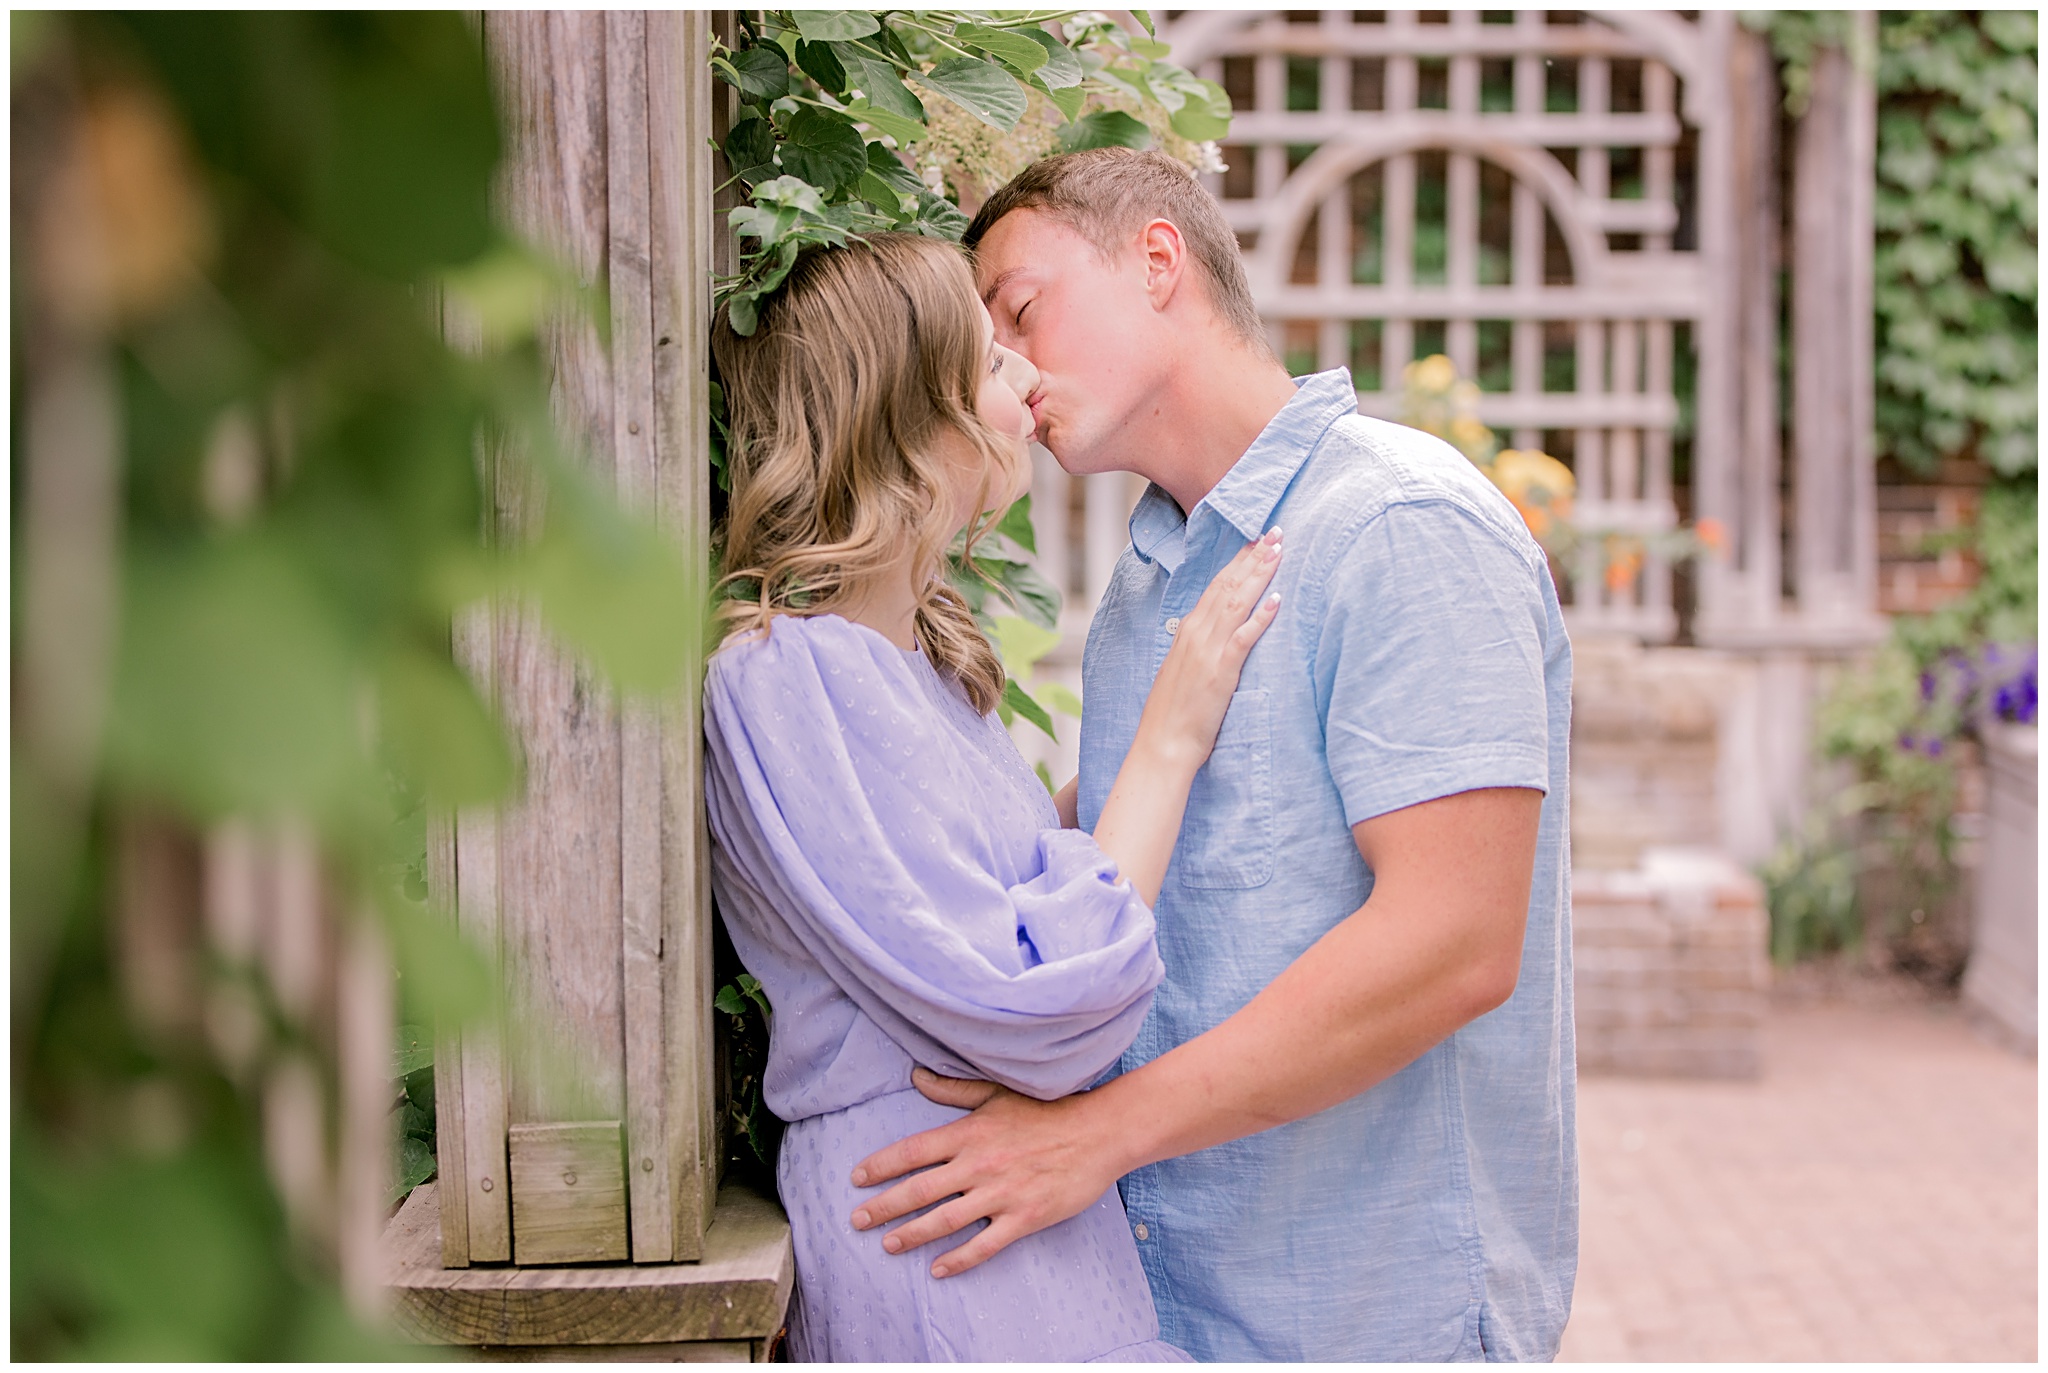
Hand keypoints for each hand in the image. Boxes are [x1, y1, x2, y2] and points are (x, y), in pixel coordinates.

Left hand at [848, 1066, 1122, 1277]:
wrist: (1098, 1133)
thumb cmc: (1047, 1110)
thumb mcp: (997, 1093)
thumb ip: (953, 1090)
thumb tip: (915, 1077)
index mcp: (970, 1133)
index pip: (913, 1151)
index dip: (880, 1166)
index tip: (857, 1179)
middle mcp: (980, 1165)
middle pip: (919, 1190)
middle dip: (883, 1206)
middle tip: (857, 1219)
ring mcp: (1002, 1194)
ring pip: (945, 1221)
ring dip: (912, 1235)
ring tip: (888, 1245)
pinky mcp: (1024, 1218)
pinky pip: (984, 1245)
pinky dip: (958, 1260)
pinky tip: (937, 1269)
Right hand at [1135, 528, 1281, 770]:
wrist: (1162, 745)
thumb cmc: (1174, 714)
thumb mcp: (1183, 671)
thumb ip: (1198, 648)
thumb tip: (1212, 635)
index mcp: (1188, 632)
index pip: (1216, 586)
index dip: (1238, 562)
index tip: (1256, 541)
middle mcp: (1196, 634)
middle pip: (1228, 585)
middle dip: (1253, 556)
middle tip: (1275, 531)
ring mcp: (1208, 651)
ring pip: (1237, 602)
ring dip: (1260, 574)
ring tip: (1279, 550)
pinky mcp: (1221, 672)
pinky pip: (1244, 638)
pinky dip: (1261, 616)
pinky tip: (1277, 598)